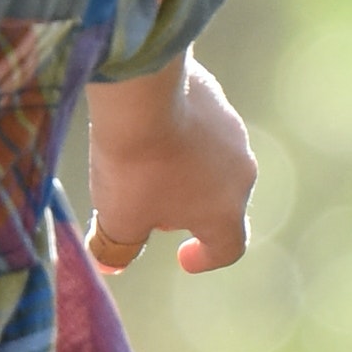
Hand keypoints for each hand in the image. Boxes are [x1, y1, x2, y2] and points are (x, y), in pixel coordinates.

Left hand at [83, 57, 253, 274]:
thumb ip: (118, 247)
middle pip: (220, 203)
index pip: (229, 248)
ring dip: (185, 170)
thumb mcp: (119, 218)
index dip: (207, 258)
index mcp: (225, 212)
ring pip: (212, 162)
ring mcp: (234, 132)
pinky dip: (180, 134)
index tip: (183, 257)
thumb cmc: (135, 165)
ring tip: (145, 160)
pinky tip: (148, 125)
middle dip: (188, 210)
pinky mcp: (217, 97)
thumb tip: (110, 263)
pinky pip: (201, 126)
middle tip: (151, 206)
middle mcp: (241, 173)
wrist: (141, 88)